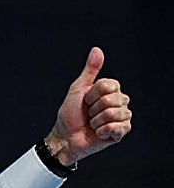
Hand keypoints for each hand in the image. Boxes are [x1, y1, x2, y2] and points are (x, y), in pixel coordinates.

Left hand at [47, 47, 132, 164]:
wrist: (66, 137)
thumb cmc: (70, 114)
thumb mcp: (77, 89)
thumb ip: (89, 70)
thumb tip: (97, 50)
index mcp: (111, 90)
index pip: (109, 85)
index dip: (92, 95)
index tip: (85, 101)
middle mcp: (120, 102)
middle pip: (112, 100)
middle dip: (94, 109)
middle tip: (88, 114)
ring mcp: (123, 117)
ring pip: (114, 114)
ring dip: (96, 122)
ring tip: (93, 124)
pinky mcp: (122, 132)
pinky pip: (117, 128)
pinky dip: (102, 132)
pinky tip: (98, 133)